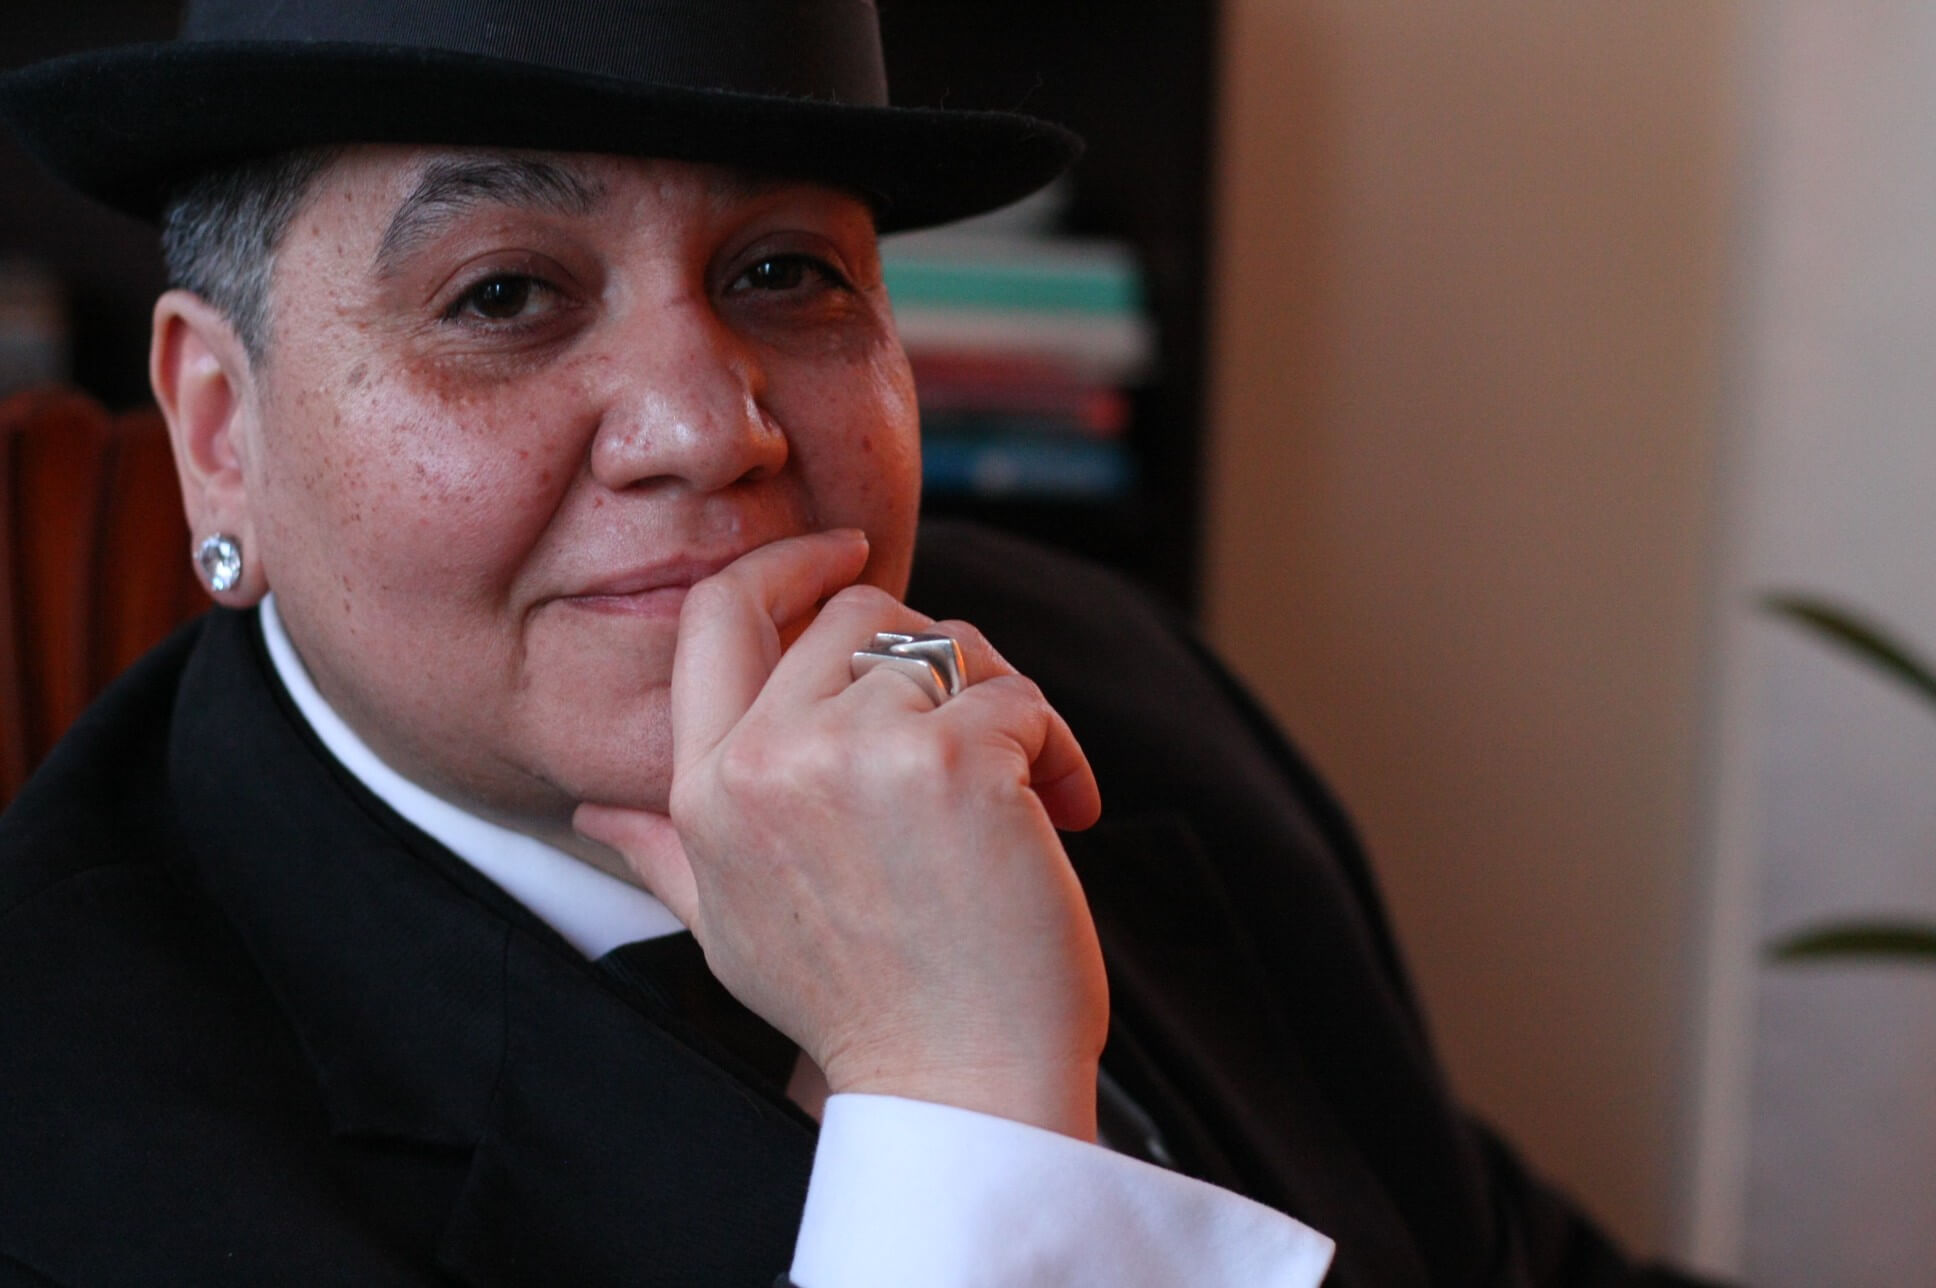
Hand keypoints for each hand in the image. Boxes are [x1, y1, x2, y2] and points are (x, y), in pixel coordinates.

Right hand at [574, 529, 1107, 1138]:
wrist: (957, 1084)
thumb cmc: (859, 1008)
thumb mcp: (730, 930)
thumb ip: (667, 850)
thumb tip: (594, 809)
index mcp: (705, 791)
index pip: (716, 615)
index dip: (784, 564)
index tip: (848, 553)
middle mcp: (766, 761)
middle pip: (853, 611)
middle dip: (931, 656)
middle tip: (978, 735)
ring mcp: (859, 755)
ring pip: (947, 646)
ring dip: (1004, 707)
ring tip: (1027, 795)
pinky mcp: (957, 763)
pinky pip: (1021, 698)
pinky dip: (1058, 748)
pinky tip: (1063, 814)